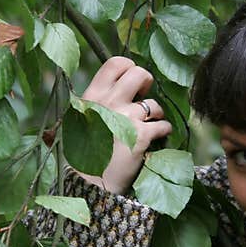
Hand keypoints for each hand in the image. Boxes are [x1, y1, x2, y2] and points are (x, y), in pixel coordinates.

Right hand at [77, 56, 171, 193]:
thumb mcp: (82, 120)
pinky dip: (164, 131)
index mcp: (92, 96)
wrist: (89, 183)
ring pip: (154, 104)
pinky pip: (163, 125)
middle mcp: (110, 102)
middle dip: (147, 82)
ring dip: (157, 113)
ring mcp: (126, 118)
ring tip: (150, 123)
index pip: (115, 63)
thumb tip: (120, 88)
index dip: (129, 68)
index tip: (132, 83)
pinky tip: (157, 138)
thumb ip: (98, 102)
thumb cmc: (84, 153)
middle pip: (139, 73)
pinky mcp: (141, 136)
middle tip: (144, 96)